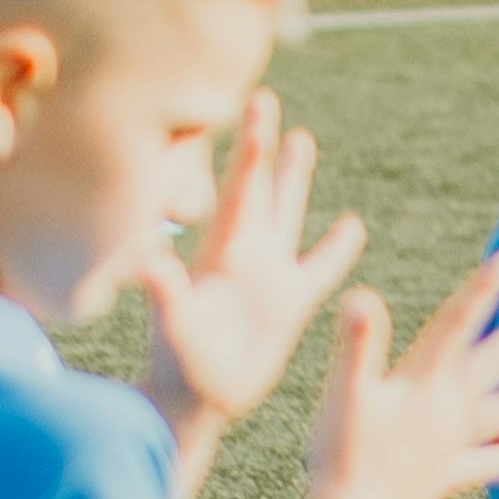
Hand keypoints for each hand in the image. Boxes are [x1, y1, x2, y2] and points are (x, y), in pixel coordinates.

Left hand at [138, 95, 364, 434]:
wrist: (194, 400)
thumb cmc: (178, 364)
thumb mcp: (173, 326)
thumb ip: (164, 291)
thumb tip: (146, 260)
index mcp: (222, 252)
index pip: (239, 190)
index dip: (249, 151)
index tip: (254, 108)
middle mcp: (244, 254)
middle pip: (258, 187)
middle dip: (262, 143)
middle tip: (262, 98)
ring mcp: (268, 276)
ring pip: (287, 214)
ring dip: (294, 178)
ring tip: (303, 138)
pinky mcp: (288, 304)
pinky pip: (319, 267)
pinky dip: (336, 248)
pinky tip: (352, 225)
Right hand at [298, 247, 498, 498]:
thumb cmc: (343, 454)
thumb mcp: (344, 392)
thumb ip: (358, 344)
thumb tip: (361, 297)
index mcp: (422, 382)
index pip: (456, 325)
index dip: (482, 291)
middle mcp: (445, 409)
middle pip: (491, 364)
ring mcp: (450, 444)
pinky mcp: (447, 475)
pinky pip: (486, 463)